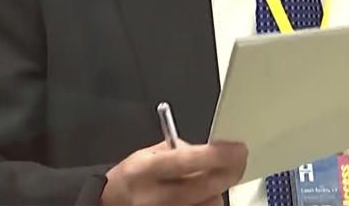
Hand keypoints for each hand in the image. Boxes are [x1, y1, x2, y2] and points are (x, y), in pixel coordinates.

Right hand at [100, 139, 247, 205]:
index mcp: (145, 170)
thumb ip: (179, 150)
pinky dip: (208, 202)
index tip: (237, 148)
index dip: (216, 155)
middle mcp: (153, 197)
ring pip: (209, 204)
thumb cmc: (132, 176)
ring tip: (209, 180)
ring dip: (217, 190)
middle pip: (204, 187)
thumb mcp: (148, 154)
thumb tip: (212, 152)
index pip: (186, 162)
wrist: (109, 203)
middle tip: (239, 159)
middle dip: (229, 171)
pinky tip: (202, 195)